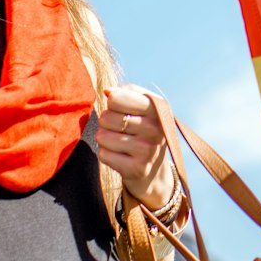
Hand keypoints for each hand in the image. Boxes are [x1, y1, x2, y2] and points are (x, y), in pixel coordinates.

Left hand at [95, 85, 175, 209]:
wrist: (155, 169)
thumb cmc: (144, 129)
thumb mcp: (144, 106)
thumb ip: (126, 92)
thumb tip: (107, 91)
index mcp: (157, 109)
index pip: (117, 98)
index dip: (112, 102)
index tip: (121, 109)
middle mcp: (155, 129)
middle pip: (106, 118)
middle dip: (106, 122)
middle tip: (119, 129)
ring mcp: (147, 150)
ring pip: (102, 136)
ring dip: (105, 139)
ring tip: (119, 142)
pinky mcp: (137, 169)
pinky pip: (104, 155)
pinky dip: (106, 154)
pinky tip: (120, 156)